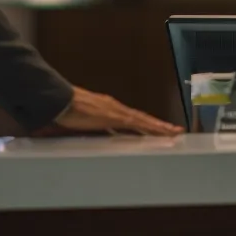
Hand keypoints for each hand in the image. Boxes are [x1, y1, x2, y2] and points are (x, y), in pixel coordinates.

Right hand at [52, 87, 182, 135]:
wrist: (59, 100)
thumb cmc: (67, 110)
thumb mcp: (85, 121)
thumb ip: (94, 127)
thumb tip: (101, 135)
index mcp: (110, 109)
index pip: (134, 118)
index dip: (148, 124)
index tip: (161, 129)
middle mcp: (116, 108)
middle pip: (142, 118)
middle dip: (159, 125)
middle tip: (176, 131)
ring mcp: (116, 111)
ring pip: (143, 120)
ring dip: (159, 126)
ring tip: (173, 132)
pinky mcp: (113, 116)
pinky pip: (136, 123)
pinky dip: (148, 127)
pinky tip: (158, 132)